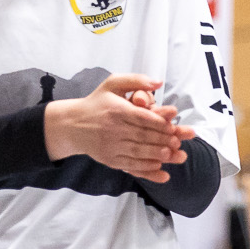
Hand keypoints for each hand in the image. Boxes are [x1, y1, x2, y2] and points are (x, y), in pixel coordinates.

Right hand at [45, 74, 191, 181]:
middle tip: (177, 142)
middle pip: (142, 136)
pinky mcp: (109, 159)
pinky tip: (160, 168)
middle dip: (162, 140)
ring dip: (157, 155)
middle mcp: (113, 129)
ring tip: (172, 154)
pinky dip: (146, 168)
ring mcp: (110, 146)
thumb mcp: (112, 84)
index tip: (172, 125)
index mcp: (116, 110)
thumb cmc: (97, 103)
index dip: (159, 122)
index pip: (141, 117)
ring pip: (137, 152)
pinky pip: (130, 165)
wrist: (72, 125)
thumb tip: (158, 82)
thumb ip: (136, 80)